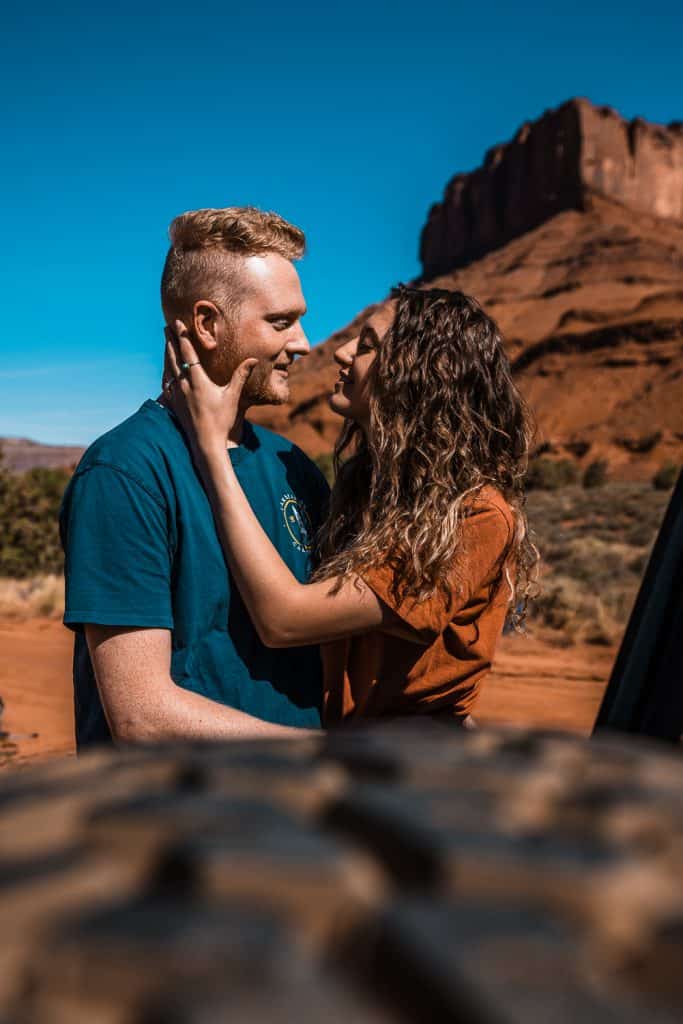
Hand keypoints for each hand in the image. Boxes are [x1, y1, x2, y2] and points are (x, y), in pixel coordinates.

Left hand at [164, 321, 256, 454]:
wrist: (206, 443)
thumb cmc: (221, 420)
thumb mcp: (232, 396)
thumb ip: (240, 375)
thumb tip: (253, 359)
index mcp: (197, 381)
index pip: (187, 353)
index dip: (183, 337)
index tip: (177, 323)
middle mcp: (184, 385)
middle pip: (174, 357)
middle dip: (170, 340)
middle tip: (166, 326)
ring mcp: (177, 395)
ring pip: (168, 369)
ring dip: (167, 354)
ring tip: (165, 342)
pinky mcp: (175, 404)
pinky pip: (167, 383)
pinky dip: (166, 372)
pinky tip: (165, 371)